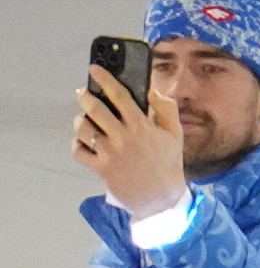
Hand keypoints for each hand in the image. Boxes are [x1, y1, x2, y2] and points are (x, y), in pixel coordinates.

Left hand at [72, 69, 189, 218]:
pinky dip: (76, 144)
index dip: (105, 79)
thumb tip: (151, 91)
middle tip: (82, 93)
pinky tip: (82, 142)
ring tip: (83, 119)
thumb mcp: (175, 134)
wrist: (160, 198)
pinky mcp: (100, 168)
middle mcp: (123, 137)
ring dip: (80, 121)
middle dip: (85, 97)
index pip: (120, 95)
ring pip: (84, 129)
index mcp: (141, 125)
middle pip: (96, 110)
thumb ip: (166, 109)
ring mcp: (109, 153)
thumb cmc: (168, 163)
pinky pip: (79, 151)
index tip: (95, 69)